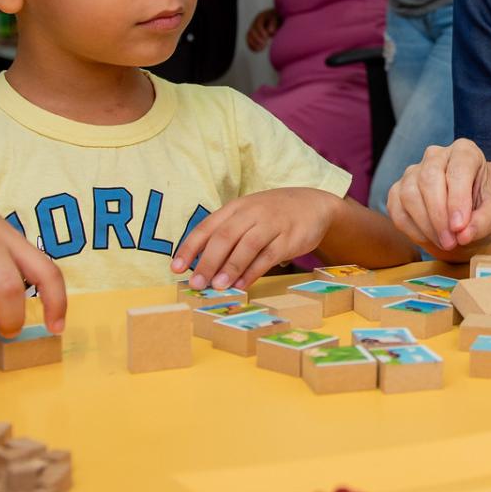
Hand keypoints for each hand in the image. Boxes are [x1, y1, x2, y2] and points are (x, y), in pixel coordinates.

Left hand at [172, 188, 336, 290]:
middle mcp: (251, 213)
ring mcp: (271, 224)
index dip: (190, 248)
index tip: (176, 268)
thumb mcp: (248, 216)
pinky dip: (253, 271)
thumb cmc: (274, 214)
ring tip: (218, 286)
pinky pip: (268, 256)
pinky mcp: (289, 238)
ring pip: (246, 245)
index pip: (207, 227)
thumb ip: (228, 236)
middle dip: (207, 262)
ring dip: (230, 267)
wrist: (315, 205)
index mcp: (236, 208)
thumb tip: (203, 267)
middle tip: (196, 283)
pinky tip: (242, 284)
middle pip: (224, 237)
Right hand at [246, 7, 280, 52]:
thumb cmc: (278, 19)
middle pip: (252, 31)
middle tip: (264, 45)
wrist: (277, 20)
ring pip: (248, 36)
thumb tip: (270, 31)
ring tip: (261, 49)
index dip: (261, 31)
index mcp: (261, 16)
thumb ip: (274, 24)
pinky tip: (257, 50)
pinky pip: (249, 41)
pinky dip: (251, 46)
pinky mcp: (253, 35)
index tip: (266, 37)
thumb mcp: (278, 19)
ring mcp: (253, 29)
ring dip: (253, 44)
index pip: (258, 24)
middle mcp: (255, 22)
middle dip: (257, 39)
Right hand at [384, 138, 490, 254]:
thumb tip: (464, 233)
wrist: (465, 227)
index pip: (459, 167)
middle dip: (439, 214)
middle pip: (429, 178)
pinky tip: (429, 239)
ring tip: (445, 243)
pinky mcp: (397, 191)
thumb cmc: (484, 215)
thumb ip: (486, 221)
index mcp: (465, 152)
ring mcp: (413, 172)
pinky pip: (397, 209)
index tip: (459, 227)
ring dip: (426, 225)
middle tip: (451, 242)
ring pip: (410, 194)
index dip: (458, 198)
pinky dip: (412, 229)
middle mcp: (436, 155)